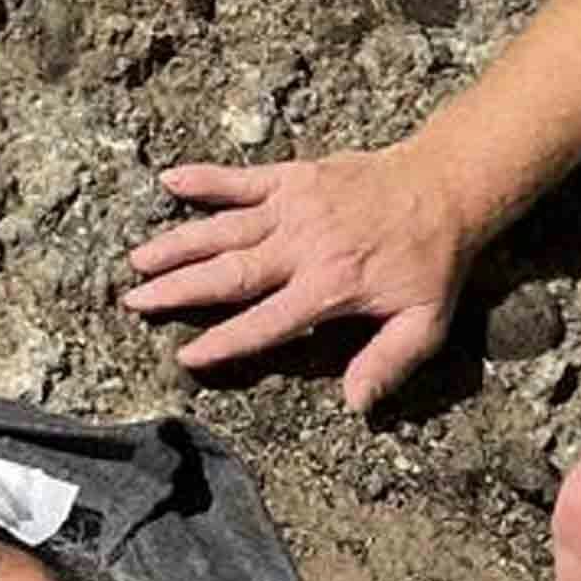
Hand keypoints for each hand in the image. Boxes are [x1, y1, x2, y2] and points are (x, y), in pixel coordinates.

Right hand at [119, 147, 476, 415]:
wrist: (445, 187)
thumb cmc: (431, 262)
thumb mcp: (424, 324)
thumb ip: (388, 363)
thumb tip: (356, 404)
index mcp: (328, 289)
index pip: (264, 323)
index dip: (223, 342)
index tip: (186, 357)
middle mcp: (302, 248)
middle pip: (229, 275)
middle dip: (179, 291)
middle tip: (136, 302)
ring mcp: (294, 208)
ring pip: (224, 230)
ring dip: (179, 245)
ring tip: (139, 260)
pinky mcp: (294, 176)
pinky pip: (242, 178)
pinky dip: (205, 179)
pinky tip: (168, 181)